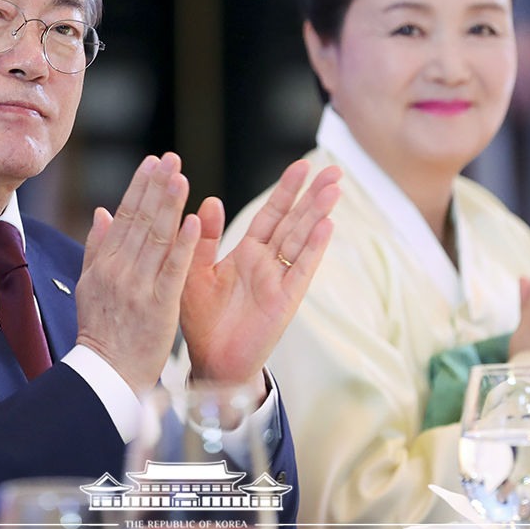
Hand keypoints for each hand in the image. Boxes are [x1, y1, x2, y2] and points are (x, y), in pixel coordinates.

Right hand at [75, 153, 200, 394]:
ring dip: (169, 205)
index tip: (153, 162)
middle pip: (140, 220)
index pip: (124, 216)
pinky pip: (173, 270)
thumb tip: (101, 211)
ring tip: (181, 177)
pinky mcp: (159, 306)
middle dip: (156, 186)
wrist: (107, 375)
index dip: (139, 187)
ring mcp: (139, 288)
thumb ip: (97, 247)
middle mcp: (119, 271)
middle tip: (171, 158)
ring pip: (156, 238)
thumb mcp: (89, 286)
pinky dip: (182, 244)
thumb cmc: (102, 332)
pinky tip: (193, 220)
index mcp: (104, 264)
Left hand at [180, 161, 340, 397]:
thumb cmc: (202, 321)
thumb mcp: (194, 272)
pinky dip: (313, 249)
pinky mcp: (284, 301)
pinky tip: (326, 227)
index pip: (271, 214)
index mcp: (247, 253)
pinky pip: (300, 271)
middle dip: (313, 195)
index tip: (303, 165)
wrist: (210, 363)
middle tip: (334, 168)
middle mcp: (267, 263)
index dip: (286, 190)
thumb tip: (209, 199)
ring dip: (318, 214)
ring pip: (301, 240)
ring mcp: (279, 281)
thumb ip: (203, 238)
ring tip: (335, 188)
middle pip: (294, 221)